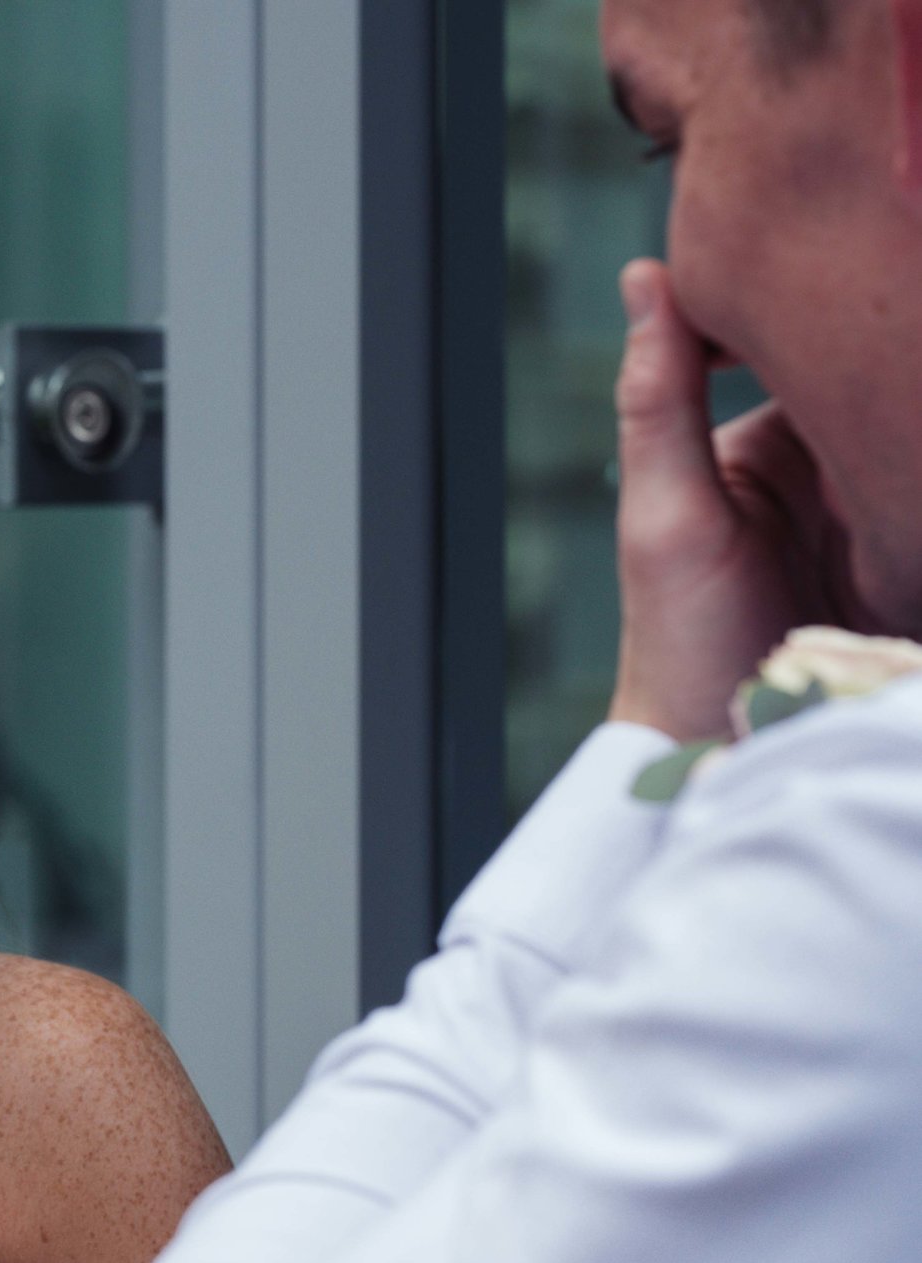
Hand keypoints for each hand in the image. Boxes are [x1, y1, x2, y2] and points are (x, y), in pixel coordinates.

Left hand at [608, 259, 865, 740]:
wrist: (723, 752)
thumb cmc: (678, 640)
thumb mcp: (669, 515)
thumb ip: (661, 397)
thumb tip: (649, 272)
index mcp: (773, 440)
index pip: (832, 343)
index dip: (868, 291)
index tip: (902, 229)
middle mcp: (839, 466)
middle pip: (901, 383)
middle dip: (921, 348)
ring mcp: (893, 512)